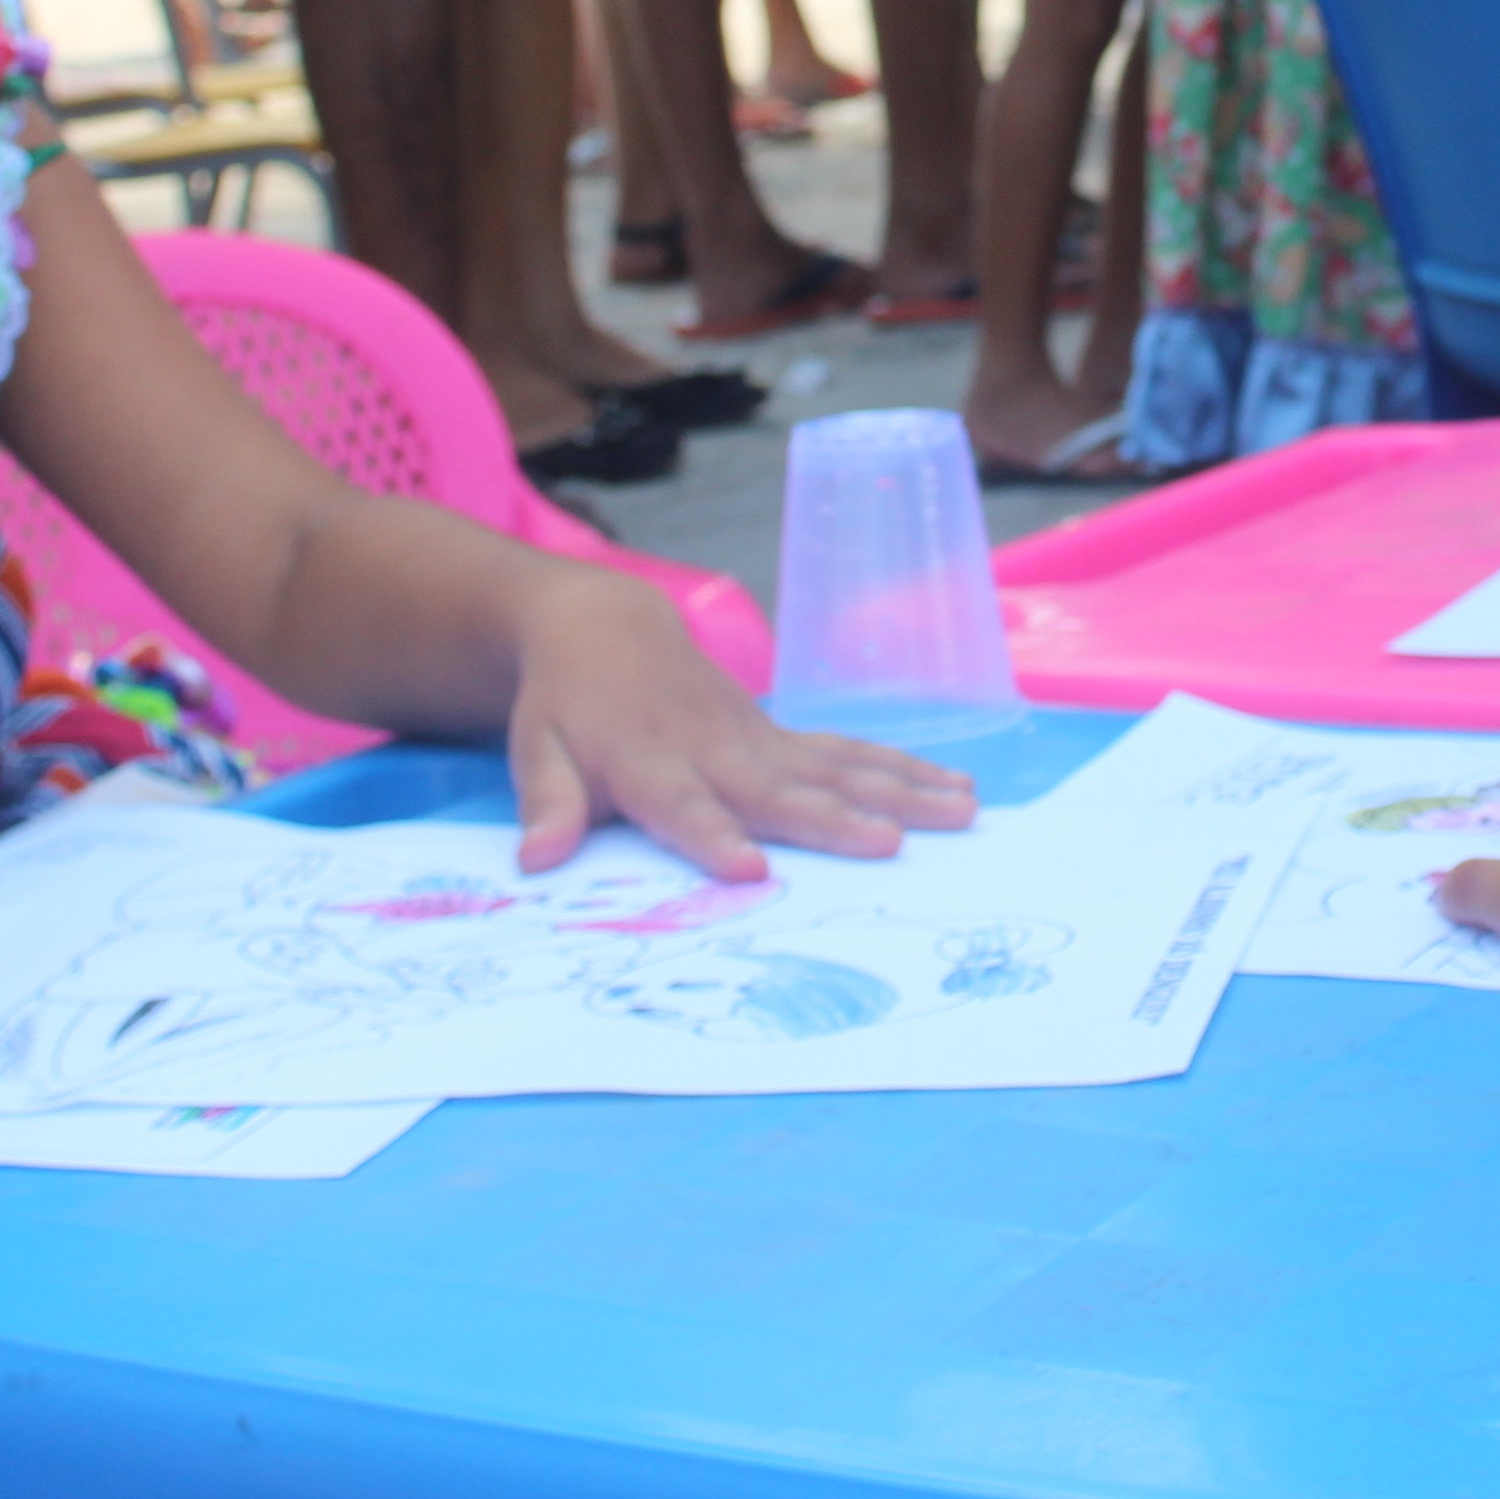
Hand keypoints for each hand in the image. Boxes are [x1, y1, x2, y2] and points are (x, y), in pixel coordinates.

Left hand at [503, 566, 973, 876]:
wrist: (607, 627)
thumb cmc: (567, 704)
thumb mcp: (537, 750)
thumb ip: (548, 804)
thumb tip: (536, 861)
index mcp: (651, 763)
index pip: (683, 807)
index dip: (714, 837)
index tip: (749, 870)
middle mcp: (717, 750)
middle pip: (781, 790)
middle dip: (837, 819)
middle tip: (890, 844)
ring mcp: (760, 739)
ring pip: (838, 767)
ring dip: (902, 788)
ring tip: (963, 810)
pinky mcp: (783, 736)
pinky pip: (850, 753)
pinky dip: (903, 769)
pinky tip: (957, 787)